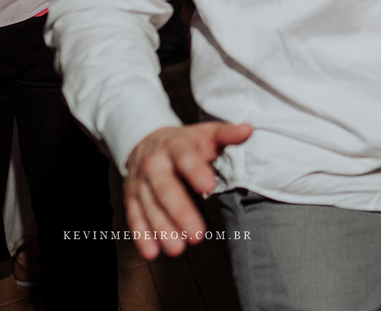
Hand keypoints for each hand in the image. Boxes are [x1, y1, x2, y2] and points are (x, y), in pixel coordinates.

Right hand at [124, 122, 252, 259]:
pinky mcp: (131, 198)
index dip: (196, 171)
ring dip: (162, 229)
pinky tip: (152, 252)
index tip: (209, 186)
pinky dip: (142, 236)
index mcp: (174, 145)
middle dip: (180, 212)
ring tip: (177, 248)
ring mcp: (140, 183)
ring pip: (149, 207)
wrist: (146, 140)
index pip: (185, 157)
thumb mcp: (206, 134)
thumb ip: (227, 134)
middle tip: (197, 234)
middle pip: (165, 188)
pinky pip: (134, 217)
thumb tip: (248, 129)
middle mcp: (154, 164)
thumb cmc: (185, 141)